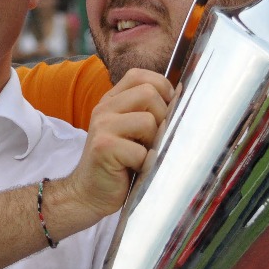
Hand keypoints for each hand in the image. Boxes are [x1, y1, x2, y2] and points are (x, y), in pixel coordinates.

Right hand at [58, 68, 173, 224]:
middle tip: (152, 141)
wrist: (88, 193)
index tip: (166, 111)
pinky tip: (135, 170)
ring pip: (148, 121)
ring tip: (142, 155)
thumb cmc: (118, 164)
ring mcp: (102, 126)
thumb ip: (148, 111)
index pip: (140, 76)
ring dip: (154, 143)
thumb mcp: (131, 131)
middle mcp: (104, 108)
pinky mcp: (104, 147)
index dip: (162, 88)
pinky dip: (145, 164)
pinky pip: (141, 151)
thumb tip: (181, 95)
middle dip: (162, 118)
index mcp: (111, 101)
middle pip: (149, 93)